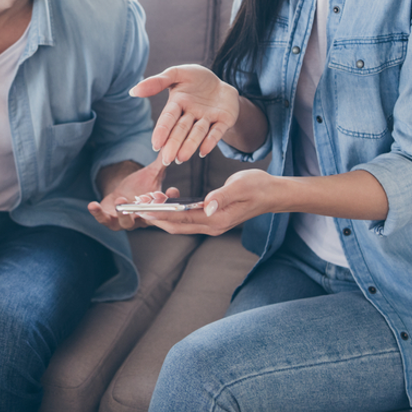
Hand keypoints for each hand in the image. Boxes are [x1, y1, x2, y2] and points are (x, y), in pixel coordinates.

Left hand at [88, 159, 176, 230]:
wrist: (122, 192)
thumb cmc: (140, 185)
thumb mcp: (152, 173)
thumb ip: (161, 164)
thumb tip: (170, 148)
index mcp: (157, 209)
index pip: (167, 207)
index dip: (170, 201)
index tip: (172, 190)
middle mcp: (143, 219)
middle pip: (147, 219)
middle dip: (145, 210)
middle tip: (143, 200)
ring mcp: (126, 221)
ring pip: (126, 223)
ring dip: (123, 214)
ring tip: (120, 201)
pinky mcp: (110, 219)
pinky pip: (104, 220)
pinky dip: (98, 213)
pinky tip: (92, 205)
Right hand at [130, 65, 239, 165]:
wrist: (222, 84)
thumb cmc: (197, 79)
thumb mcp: (177, 73)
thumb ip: (157, 82)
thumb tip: (133, 91)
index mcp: (178, 104)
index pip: (168, 118)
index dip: (162, 131)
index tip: (155, 144)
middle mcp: (191, 115)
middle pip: (181, 130)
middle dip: (175, 143)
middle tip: (168, 159)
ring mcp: (208, 119)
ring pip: (198, 133)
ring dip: (190, 145)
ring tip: (182, 158)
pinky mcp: (223, 121)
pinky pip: (217, 131)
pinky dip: (211, 141)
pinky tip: (203, 151)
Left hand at [134, 169, 275, 235]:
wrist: (273, 194)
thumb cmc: (259, 186)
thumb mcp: (242, 186)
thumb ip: (223, 196)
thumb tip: (206, 206)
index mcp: (216, 220)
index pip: (182, 219)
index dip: (161, 213)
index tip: (143, 207)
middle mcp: (211, 226)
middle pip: (176, 225)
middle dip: (155, 216)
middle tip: (137, 203)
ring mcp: (211, 224)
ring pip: (179, 224)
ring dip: (161, 214)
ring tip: (146, 200)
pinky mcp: (211, 219)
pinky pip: (186, 219)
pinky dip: (172, 212)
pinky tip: (165, 199)